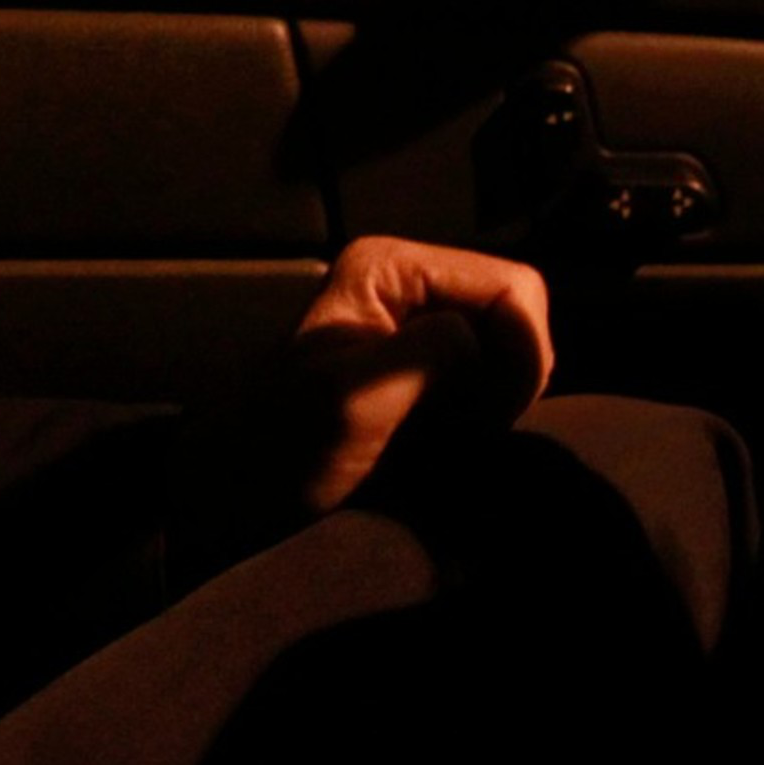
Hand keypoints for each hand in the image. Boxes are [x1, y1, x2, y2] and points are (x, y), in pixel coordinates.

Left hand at [256, 237, 553, 519]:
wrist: (242, 496)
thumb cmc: (284, 451)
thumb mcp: (353, 401)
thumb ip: (425, 355)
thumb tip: (480, 336)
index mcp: (388, 268)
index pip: (511, 285)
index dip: (521, 352)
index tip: (487, 414)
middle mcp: (407, 281)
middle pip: (518, 315)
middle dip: (510, 378)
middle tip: (464, 430)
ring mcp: (417, 322)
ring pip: (511, 351)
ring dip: (498, 399)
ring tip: (450, 437)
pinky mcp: (425, 365)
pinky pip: (492, 379)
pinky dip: (487, 412)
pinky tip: (450, 439)